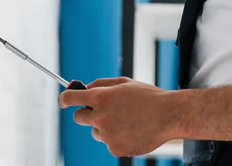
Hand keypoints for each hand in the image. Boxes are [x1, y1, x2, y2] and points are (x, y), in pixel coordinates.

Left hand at [59, 77, 180, 157]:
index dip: (64, 99)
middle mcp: (100, 117)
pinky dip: (116, 138)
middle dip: (85, 114)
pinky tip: (131, 131)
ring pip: (95, 132)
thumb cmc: (148, 97)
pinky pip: (108, 143)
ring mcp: (107, 135)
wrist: (169, 116)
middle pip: (78, 118)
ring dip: (103, 127)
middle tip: (100, 112)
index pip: (70, 98)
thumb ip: (101, 85)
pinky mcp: (115, 148)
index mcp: (101, 98)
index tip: (63, 101)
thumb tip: (85, 89)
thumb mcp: (123, 83)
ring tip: (125, 121)